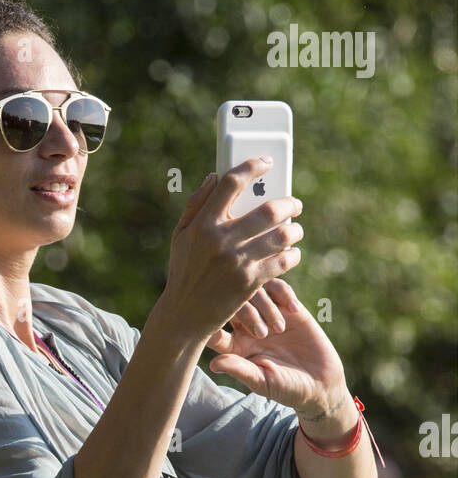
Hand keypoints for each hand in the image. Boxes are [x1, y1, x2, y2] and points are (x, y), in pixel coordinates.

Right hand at [163, 157, 303, 342]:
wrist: (184, 315)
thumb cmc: (183, 271)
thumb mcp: (180, 236)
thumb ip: (196, 204)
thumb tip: (214, 176)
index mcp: (202, 224)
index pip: (231, 183)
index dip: (252, 167)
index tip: (266, 162)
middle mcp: (221, 240)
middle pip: (267, 209)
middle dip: (288, 203)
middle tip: (295, 203)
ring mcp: (237, 262)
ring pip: (281, 235)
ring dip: (295, 230)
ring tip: (296, 229)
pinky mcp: (250, 282)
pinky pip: (282, 262)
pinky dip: (292, 255)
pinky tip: (292, 253)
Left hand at [204, 280, 348, 413]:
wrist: (320, 383)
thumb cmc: (287, 388)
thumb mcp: (262, 381)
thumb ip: (239, 370)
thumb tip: (212, 364)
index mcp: (235, 347)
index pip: (214, 329)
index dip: (212, 323)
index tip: (219, 326)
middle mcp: (247, 328)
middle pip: (233, 304)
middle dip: (245, 314)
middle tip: (262, 334)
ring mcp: (267, 315)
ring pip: (254, 292)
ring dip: (266, 307)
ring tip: (280, 329)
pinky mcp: (288, 307)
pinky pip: (277, 287)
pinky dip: (284, 294)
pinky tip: (294, 311)